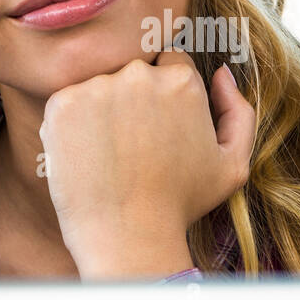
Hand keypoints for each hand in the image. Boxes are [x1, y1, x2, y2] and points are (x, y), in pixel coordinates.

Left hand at [38, 49, 255, 279]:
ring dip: (102, 109)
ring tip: (110, 155)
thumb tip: (221, 73)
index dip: (164, 96)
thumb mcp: (233, 164)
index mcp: (181, 81)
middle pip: (134, 71)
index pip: (170, 62)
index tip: (157, 126)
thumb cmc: (181, 204)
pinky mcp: (62, 104)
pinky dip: (74, 125)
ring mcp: (97, 87)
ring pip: (99, 85)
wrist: (128, 237)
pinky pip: (68, 103)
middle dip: (134, 99)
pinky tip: (87, 157)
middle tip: (133, 145)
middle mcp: (139, 75)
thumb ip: (238, 112)